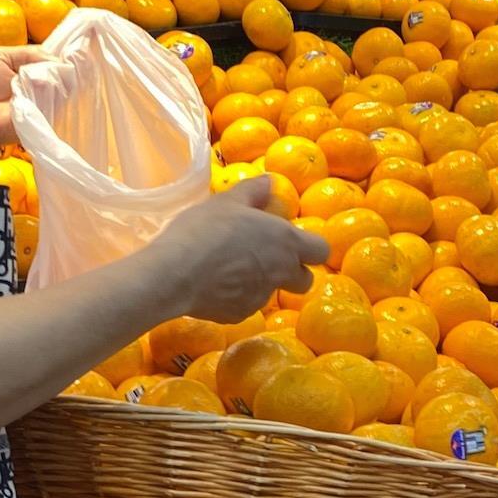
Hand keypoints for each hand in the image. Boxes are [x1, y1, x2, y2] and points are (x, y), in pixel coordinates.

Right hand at [150, 177, 328, 323]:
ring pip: (272, 292)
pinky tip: (214, 285)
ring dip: (261, 283)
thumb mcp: (228, 201)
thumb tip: (269, 182)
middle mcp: (281, 272)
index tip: (294, 241)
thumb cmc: (207, 230)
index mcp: (286, 242)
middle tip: (268, 258)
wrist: (176, 273)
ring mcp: (261, 297)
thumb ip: (254, 191)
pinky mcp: (240, 315)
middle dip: (293, 271)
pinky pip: (245, 304)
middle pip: (305, 279)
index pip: (321, 250)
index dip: (311, 247)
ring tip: (231, 269)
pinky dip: (236, 296)